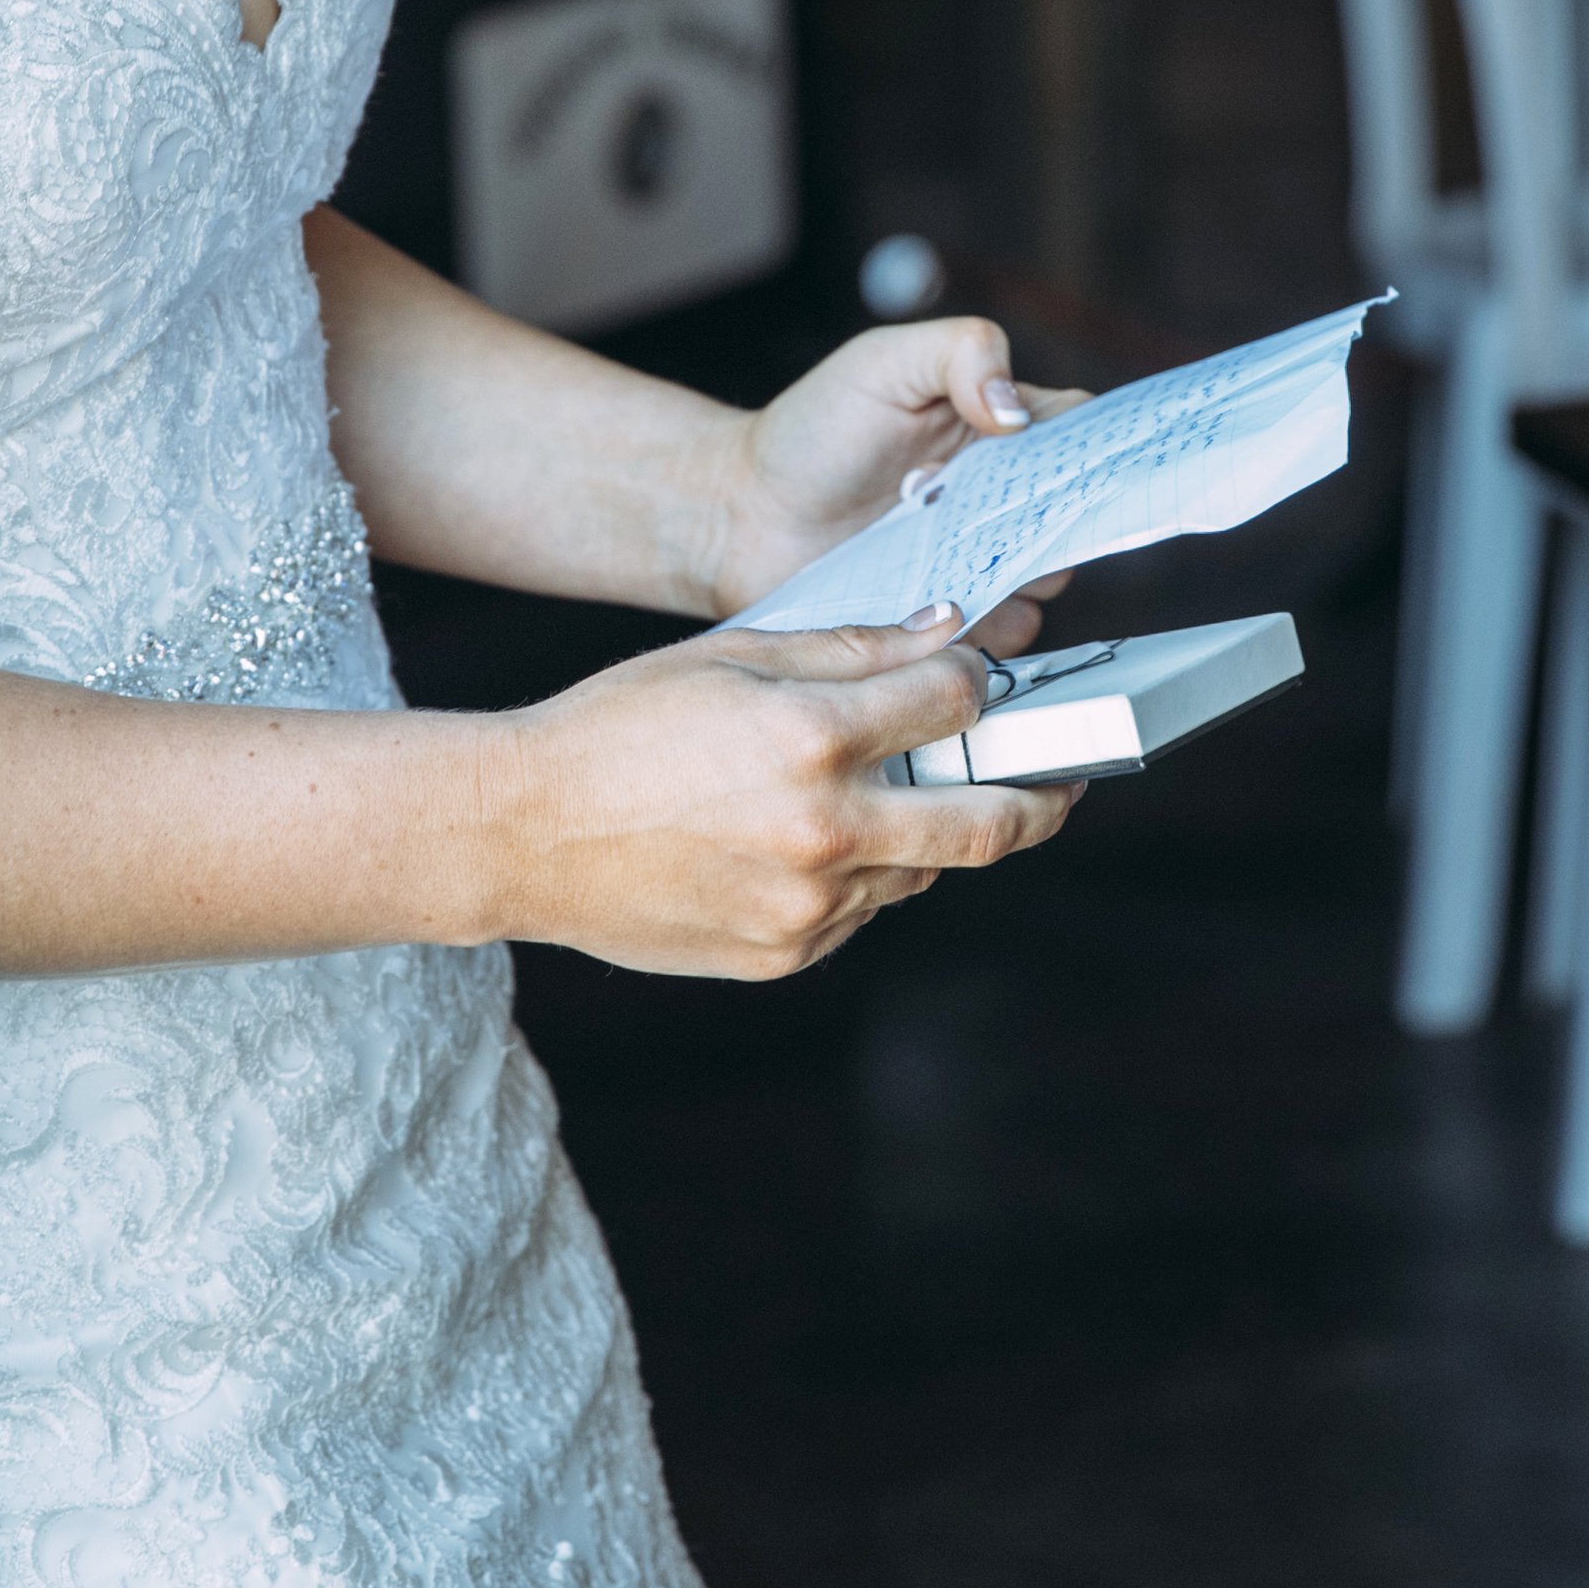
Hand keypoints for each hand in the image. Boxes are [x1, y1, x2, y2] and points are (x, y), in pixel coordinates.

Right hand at [492, 606, 1077, 978]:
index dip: (982, 682)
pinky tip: (817, 843)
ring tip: (907, 799)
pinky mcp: (786, 954)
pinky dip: (863, 874)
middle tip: (1065, 782)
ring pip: (923, 869)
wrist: (524, 834)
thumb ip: (848, 648)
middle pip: (990, 821)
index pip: (958, 704)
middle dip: (1041, 797)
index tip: (986, 680)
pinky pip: (862, 911)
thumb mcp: (731, 655)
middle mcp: (826, 829)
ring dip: (933, 832)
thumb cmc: (617, 726)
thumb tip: (947, 633)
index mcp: (813, 736)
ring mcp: (809, 906)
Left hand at [691, 315, 1085, 636]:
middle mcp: (1006, 496)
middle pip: (1079, 514)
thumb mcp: (883, 362)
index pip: (1084, 433)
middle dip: (1048, 517)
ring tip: (938, 553)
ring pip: (1049, 580)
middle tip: (982, 510)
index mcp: (1002, 425)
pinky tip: (930, 600)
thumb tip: (1018, 412)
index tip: (1080, 464)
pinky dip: (981, 624)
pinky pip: (1005, 635)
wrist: (744, 514)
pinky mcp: (958, 620)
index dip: (1096, 446)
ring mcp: (984, 561)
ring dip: (1009, 572)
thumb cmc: (812, 429)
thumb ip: (962, 354)